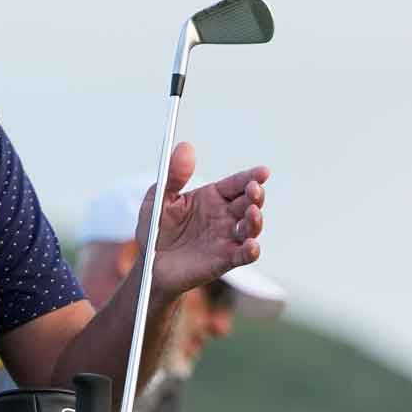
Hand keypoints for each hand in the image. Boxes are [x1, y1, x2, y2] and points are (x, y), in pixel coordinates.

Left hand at [137, 141, 268, 296]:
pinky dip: (250, 251)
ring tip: (252, 213)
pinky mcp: (224, 260)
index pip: (237, 183)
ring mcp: (226, 238)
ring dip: (255, 220)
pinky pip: (243, 255)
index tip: (263, 171)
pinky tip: (251, 245)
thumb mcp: (159, 198)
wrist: (148, 264)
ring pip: (250, 227)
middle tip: (254, 189)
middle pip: (248, 202)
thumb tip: (185, 147)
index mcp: (212, 197)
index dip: (251, 176)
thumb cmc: (155, 230)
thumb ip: (173, 175)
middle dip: (255, 195)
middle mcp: (224, 216)